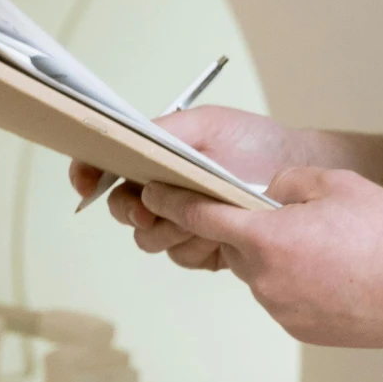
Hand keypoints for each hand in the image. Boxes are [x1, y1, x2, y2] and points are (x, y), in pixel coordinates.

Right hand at [69, 105, 303, 270]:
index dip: (88, 175)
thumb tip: (128, 143)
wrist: (296, 171)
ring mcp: (181, 223)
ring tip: (204, 214)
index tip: (87, 182)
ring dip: (173, 229)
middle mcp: (162, 193)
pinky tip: (219, 232)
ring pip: (150, 240)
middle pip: (123, 212)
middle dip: (135, 211)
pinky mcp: (204, 249)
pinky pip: (183, 257)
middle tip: (154, 207)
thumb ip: (165, 131)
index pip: (106, 168)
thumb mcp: (207, 124)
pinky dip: (198, 246)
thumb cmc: (253, 141)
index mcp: (155, 159)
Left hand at [117, 167, 382, 347]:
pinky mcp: (299, 330)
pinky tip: (337, 273)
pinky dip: (299, 282)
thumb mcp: (337, 184)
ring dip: (280, 257)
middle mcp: (265, 279)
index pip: (202, 216)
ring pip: (263, 273)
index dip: (173, 201)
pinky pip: (285, 297)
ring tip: (331, 247)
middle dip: (251, 229)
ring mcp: (281, 310)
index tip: (152, 192)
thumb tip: (268, 193)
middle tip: (291, 217)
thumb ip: (289, 183)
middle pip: (236, 246)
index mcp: (268, 238)